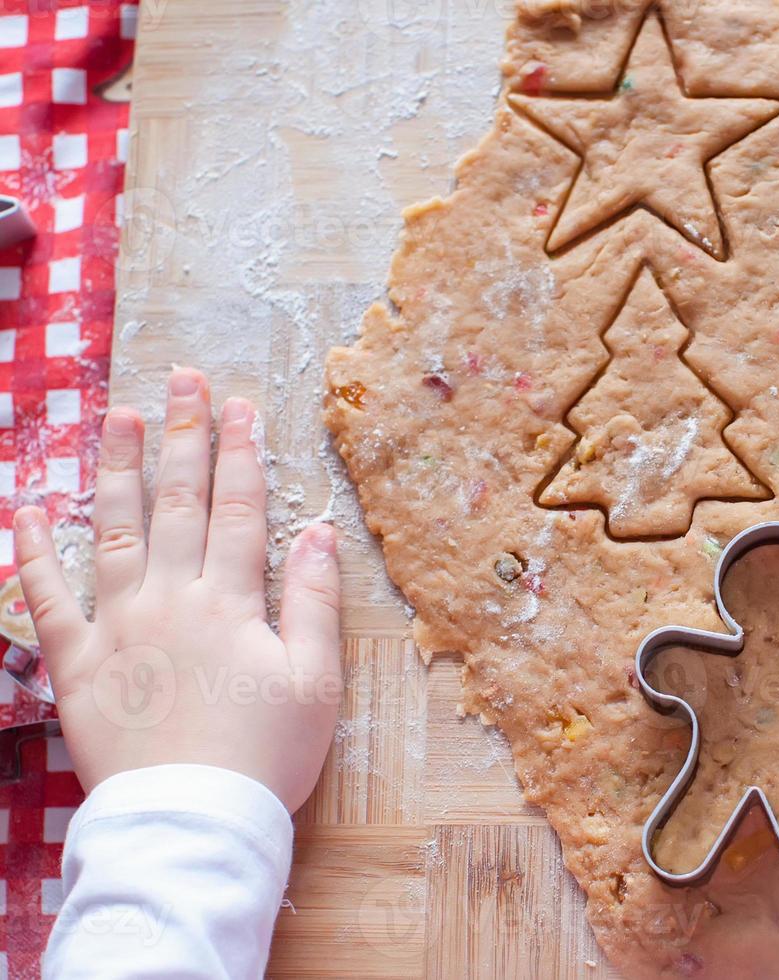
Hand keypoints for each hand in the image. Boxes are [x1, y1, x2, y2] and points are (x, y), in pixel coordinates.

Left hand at [12, 367, 341, 811]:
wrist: (192, 821)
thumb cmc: (265, 754)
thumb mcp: (316, 681)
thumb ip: (315, 601)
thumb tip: (318, 531)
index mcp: (231, 603)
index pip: (240, 510)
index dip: (241, 453)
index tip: (240, 405)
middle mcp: (171, 599)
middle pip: (179, 504)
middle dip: (185, 437)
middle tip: (184, 379)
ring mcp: (117, 627)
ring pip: (114, 530)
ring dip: (117, 468)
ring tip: (117, 414)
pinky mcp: (76, 664)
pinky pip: (47, 599)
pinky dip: (35, 552)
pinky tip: (29, 507)